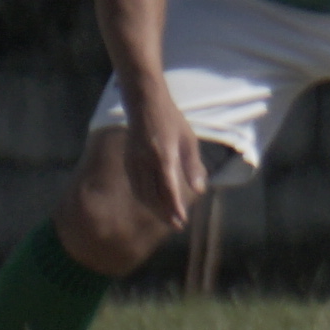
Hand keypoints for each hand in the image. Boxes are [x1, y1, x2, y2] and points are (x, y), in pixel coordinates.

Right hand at [121, 88, 201, 234]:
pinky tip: (155, 203)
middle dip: (164, 213)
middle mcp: (145, 161)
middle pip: (152, 196)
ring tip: (168, 218)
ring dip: (154, 209)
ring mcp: (134, 161)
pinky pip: (136, 185)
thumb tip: (200, 191)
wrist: (144, 103)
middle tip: (177, 225)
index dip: (174, 207)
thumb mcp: (188, 141)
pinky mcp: (128, 161)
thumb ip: (193, 166)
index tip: (183, 220)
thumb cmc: (171, 121)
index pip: (168, 189)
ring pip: (142, 193)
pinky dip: (145, 198)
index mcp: (162, 155)